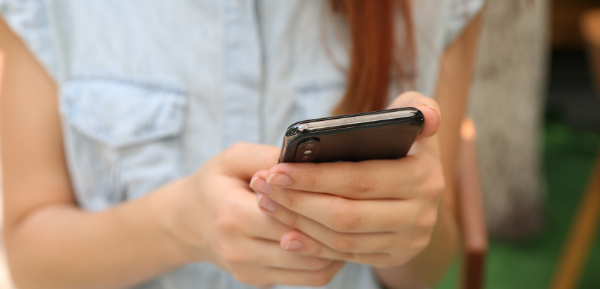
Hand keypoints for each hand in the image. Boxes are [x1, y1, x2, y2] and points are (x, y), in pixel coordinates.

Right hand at [165, 143, 345, 286]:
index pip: (289, 216)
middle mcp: (239, 250)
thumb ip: (267, 156)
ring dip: (338, 249)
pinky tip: (335, 239)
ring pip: (312, 270)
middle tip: (359, 206)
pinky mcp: (258, 281)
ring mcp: (248, 271)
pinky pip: (306, 278)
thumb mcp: (232, 158)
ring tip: (352, 224)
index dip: (320, 203)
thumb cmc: (215, 183)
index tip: (345, 187)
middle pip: (306, 246)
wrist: (188, 221)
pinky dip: (326, 261)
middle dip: (336, 227)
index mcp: (232, 215)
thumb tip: (307, 158)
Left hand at [250, 91, 443, 267]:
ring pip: (342, 238)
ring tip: (268, 203)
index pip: (359, 180)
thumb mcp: (414, 120)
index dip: (314, 177)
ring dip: (299, 223)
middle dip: (298, 201)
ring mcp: (408, 241)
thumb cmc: (404, 144)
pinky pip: (346, 256)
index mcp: (423, 176)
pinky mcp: (393, 257)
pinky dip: (314, 246)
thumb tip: (427, 117)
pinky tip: (287, 233)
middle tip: (263, 186)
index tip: (276, 170)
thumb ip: (418, 105)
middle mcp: (420, 214)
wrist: (421, 189)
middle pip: (346, 214)